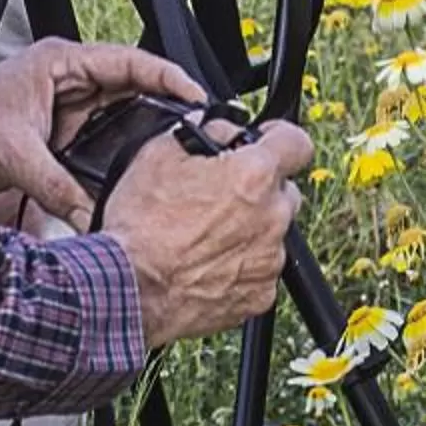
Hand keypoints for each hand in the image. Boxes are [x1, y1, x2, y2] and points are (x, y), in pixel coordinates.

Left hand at [0, 42, 205, 226]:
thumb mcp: (13, 154)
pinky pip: (98, 150)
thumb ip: (58, 187)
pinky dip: (115, 164)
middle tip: (197, 136)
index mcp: (62, 64)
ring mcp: (64, 112)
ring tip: (173, 161)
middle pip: (132, 91)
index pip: (129, 62)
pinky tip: (131, 184)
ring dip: (141, 140)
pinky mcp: (56, 142)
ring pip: (118, 123)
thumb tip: (94, 218)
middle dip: (165, 110)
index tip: (199, 98)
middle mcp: (68, 83)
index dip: (168, 77)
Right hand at [102, 117, 311, 348]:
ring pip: (273, 232)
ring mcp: (269, 260)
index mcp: (253, 176)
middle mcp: (272, 217)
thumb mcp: (159, 154)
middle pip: (284, 190)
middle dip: (259, 188)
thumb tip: (222, 130)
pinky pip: (261, 269)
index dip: (280, 138)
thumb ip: (204, 133)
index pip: (297, 143)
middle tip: (221, 195)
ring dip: (250, 227)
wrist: (128, 290)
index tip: (265, 143)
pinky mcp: (261, 295)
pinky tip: (208, 263)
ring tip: (206, 235)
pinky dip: (242, 264)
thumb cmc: (140, 225)